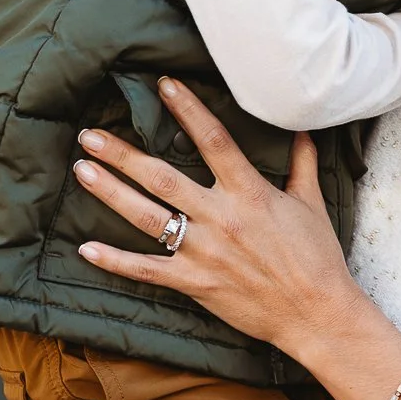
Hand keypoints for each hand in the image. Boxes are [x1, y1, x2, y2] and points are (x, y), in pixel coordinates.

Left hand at [70, 78, 363, 363]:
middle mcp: (221, 218)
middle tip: (90, 135)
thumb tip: (302, 129)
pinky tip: (86, 248)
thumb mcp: (312, 204)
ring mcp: (204, 252)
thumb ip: (303, 163)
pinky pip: (147, 270)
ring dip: (111, 192)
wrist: (315, 314)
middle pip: (163, 178)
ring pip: (147, 217)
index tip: (164, 85)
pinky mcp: (194, 283)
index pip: (214, 141)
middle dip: (123, 155)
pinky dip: (115, 260)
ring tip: (82, 170)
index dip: (188, 110)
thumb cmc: (317, 258)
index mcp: (250, 193)